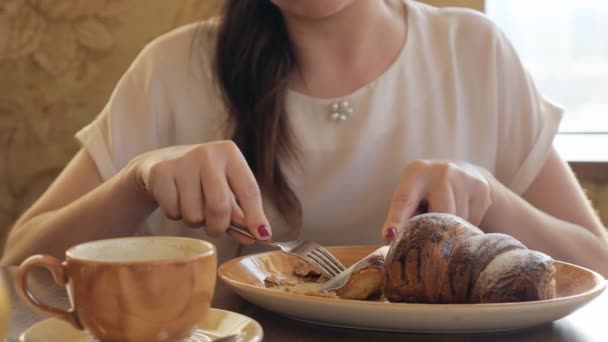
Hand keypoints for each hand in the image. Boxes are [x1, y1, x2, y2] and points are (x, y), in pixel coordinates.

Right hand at [128, 140, 269, 243]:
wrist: (160, 163)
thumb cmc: (201, 180)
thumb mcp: (225, 190)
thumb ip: (241, 214)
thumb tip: (260, 235)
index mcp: (229, 153)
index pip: (249, 189)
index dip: (256, 216)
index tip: (262, 235)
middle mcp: (207, 153)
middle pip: (220, 206)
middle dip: (219, 226)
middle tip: (215, 228)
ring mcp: (182, 161)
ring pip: (195, 214)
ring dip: (195, 220)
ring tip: (191, 205)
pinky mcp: (160, 173)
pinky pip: (174, 212)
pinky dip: (175, 214)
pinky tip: (175, 199)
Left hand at [382, 160, 493, 240]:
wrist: (463, 173)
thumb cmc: (426, 192)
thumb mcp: (411, 197)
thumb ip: (401, 217)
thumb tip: (391, 238)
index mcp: (415, 172)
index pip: (404, 200)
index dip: (396, 220)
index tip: (390, 235)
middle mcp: (440, 171)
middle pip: (437, 215)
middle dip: (434, 229)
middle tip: (431, 232)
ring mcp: (463, 178)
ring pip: (457, 221)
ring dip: (451, 228)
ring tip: (447, 216)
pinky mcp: (481, 188)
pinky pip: (473, 221)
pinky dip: (466, 224)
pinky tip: (462, 212)